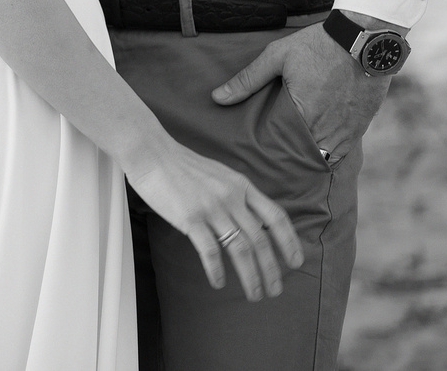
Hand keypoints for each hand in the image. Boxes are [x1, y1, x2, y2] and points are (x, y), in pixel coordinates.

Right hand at [125, 137, 304, 300]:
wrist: (149, 151)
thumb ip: (236, 194)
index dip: (289, 241)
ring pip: (241, 249)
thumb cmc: (179, 164)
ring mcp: (211, 208)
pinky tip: (219, 281)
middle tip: (275, 290)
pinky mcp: (190, 217)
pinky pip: (210, 250)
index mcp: (241, 186)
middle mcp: (232, 198)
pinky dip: (217, 270)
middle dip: (272, 269)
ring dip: (251, 276)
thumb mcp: (218, 174)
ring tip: (254, 293)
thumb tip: (250, 217)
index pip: (276, 216)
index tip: (296, 261)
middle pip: (260, 240)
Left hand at [211, 23, 392, 165]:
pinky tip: (320, 146)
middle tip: (276, 159)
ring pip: (327, 158)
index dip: (273, 155)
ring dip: (312, 157)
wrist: (365, 38)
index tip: (262, 156)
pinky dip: (332, 151)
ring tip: (296, 155)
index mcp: (302, 113)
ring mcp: (348, 130)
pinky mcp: (362, 126)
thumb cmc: (317, 45)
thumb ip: (248, 80)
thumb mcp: (277, 56)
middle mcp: (327, 128)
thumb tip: (217, 98)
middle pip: (304, 157)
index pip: (282, 149)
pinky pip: (345, 150)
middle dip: (291, 159)